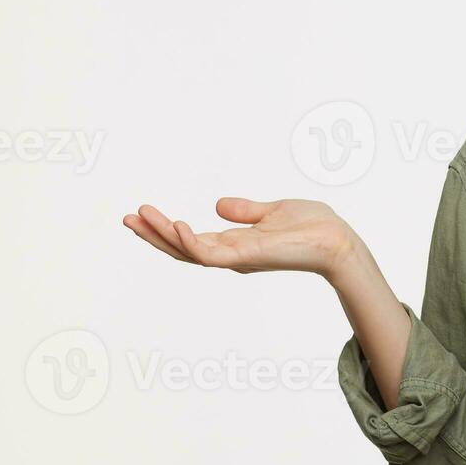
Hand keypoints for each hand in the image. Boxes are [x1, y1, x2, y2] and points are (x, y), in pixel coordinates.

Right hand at [122, 197, 358, 280]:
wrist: (339, 240)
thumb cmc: (314, 227)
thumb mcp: (274, 211)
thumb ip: (246, 211)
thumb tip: (218, 205)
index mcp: (236, 244)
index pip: (192, 241)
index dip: (165, 230)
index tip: (141, 213)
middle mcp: (232, 255)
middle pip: (182, 249)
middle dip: (153, 235)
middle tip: (126, 218)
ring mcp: (238, 258)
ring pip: (189, 252)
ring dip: (162, 235)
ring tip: (140, 215)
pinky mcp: (248, 258)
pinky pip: (211, 254)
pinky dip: (191, 242)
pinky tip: (177, 224)